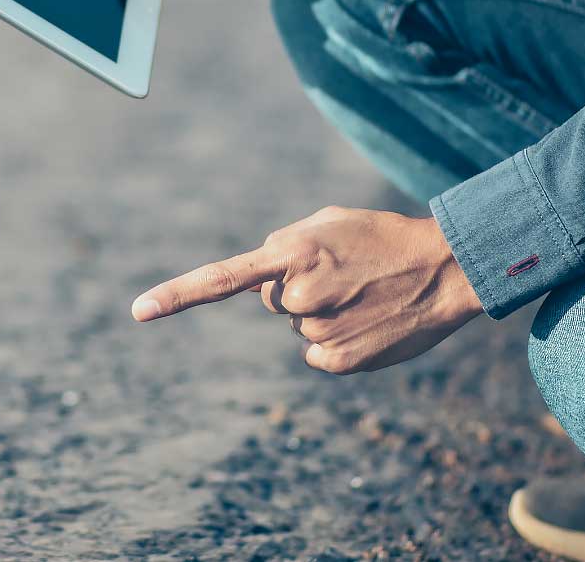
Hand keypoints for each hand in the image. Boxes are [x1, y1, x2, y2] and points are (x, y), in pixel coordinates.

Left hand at [130, 207, 484, 374]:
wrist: (446, 270)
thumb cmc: (381, 239)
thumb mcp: (327, 223)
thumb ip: (282, 245)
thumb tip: (260, 283)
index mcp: (291, 253)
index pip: (222, 279)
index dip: (177, 295)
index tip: (138, 312)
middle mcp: (299, 296)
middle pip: (271, 299)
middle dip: (297, 287)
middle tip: (343, 274)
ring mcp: (318, 332)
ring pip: (297, 325)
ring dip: (321, 312)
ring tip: (362, 294)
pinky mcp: (337, 361)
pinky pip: (315, 352)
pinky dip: (336, 341)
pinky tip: (367, 322)